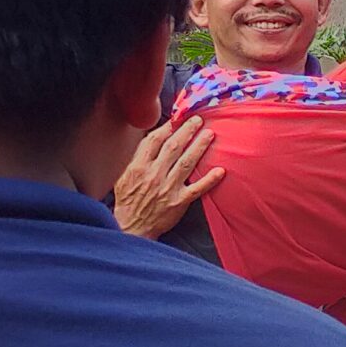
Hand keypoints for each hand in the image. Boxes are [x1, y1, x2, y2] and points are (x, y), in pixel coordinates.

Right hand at [113, 117, 223, 237]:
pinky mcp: (179, 202)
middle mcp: (154, 175)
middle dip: (187, 131)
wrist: (131, 227)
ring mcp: (168, 188)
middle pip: (173, 148)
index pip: (154, 141)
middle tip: (199, 120)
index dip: (167, 128)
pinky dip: (209, 179)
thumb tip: (154, 139)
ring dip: (200, 147)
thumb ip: (138, 158)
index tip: (177, 119)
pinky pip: (197, 188)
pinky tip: (220, 170)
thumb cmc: (128, 200)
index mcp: (139, 167)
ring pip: (187, 163)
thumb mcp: (124, 176)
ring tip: (209, 134)